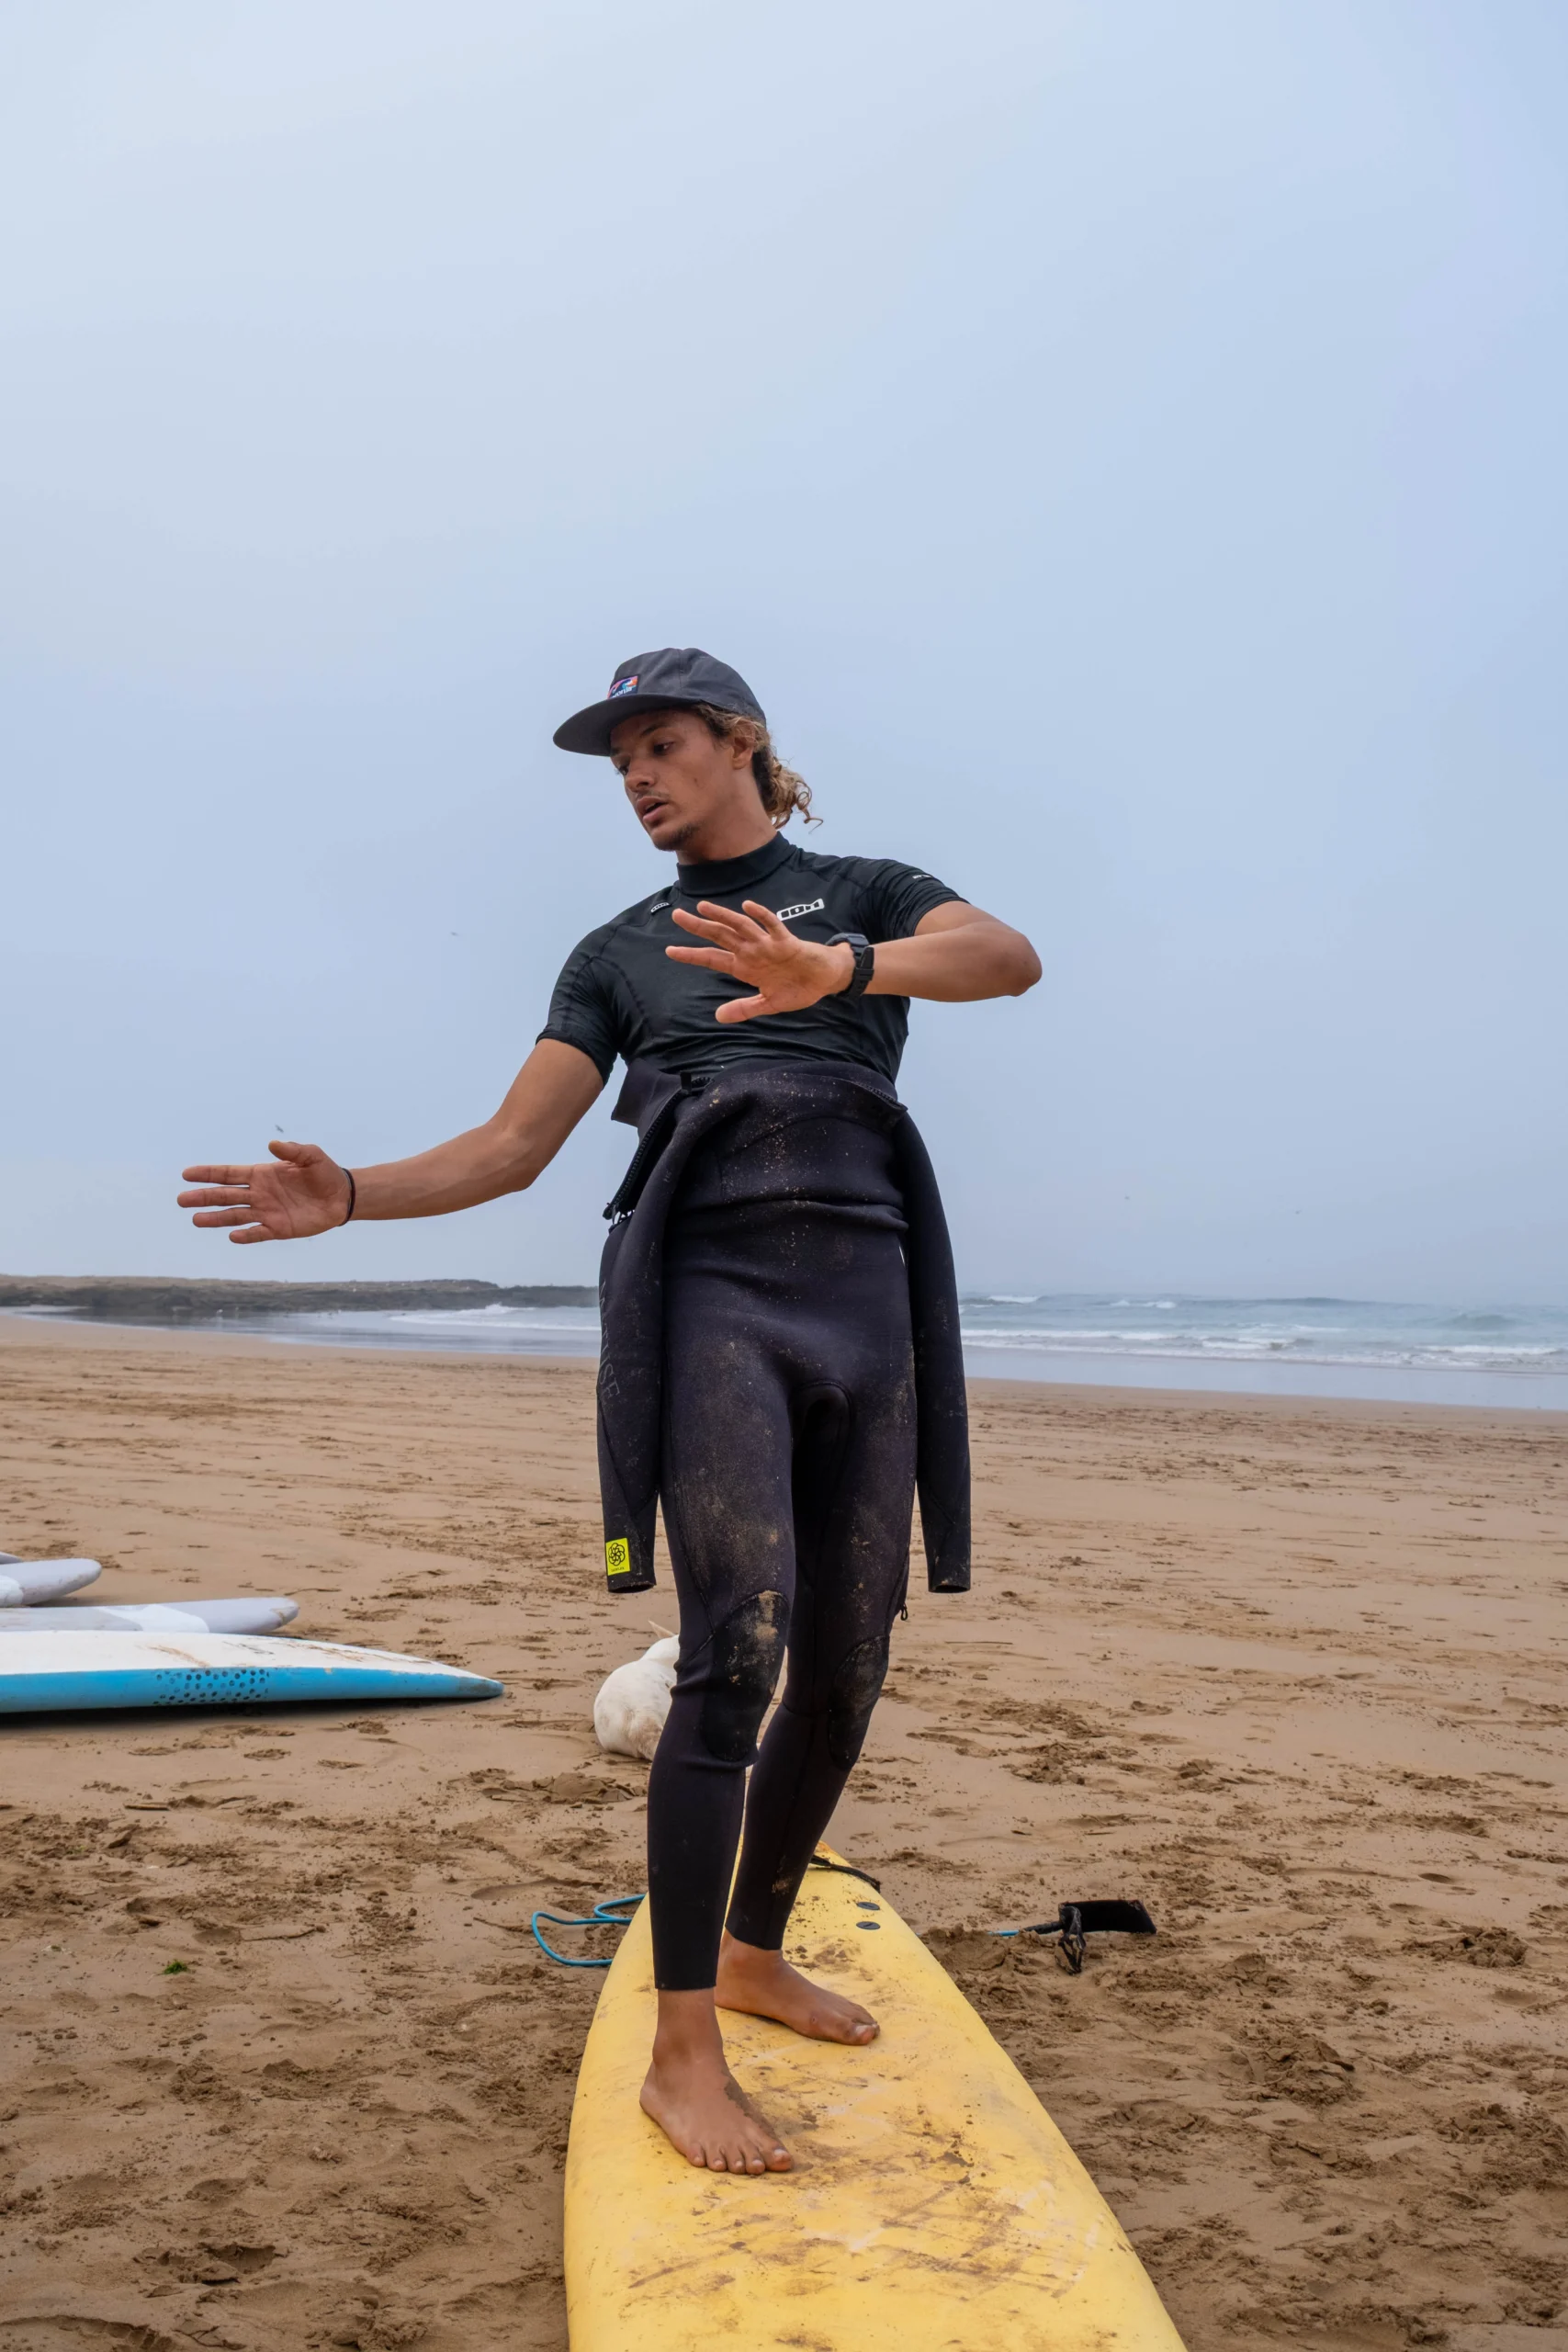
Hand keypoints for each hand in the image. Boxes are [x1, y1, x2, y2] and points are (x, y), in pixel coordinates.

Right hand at [178, 1141, 352, 1243]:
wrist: (341, 1197)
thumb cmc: (324, 1173)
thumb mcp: (311, 1156)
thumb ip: (293, 1151)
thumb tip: (272, 1144)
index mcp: (261, 1174)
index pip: (228, 1173)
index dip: (208, 1174)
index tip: (187, 1174)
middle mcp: (258, 1194)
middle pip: (225, 1196)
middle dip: (204, 1197)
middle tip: (181, 1200)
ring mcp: (266, 1212)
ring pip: (235, 1216)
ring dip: (216, 1219)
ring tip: (196, 1220)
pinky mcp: (278, 1229)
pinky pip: (258, 1233)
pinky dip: (246, 1235)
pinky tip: (233, 1236)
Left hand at [666, 900, 853, 1024]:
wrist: (825, 980)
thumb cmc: (798, 988)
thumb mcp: (768, 1004)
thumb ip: (744, 1009)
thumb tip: (718, 1017)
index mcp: (745, 966)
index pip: (712, 959)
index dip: (691, 955)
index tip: (669, 951)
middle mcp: (752, 952)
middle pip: (720, 936)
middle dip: (698, 927)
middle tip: (677, 915)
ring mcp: (768, 945)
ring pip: (741, 927)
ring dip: (723, 917)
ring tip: (703, 907)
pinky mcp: (786, 942)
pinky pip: (773, 926)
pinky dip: (761, 916)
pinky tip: (747, 907)